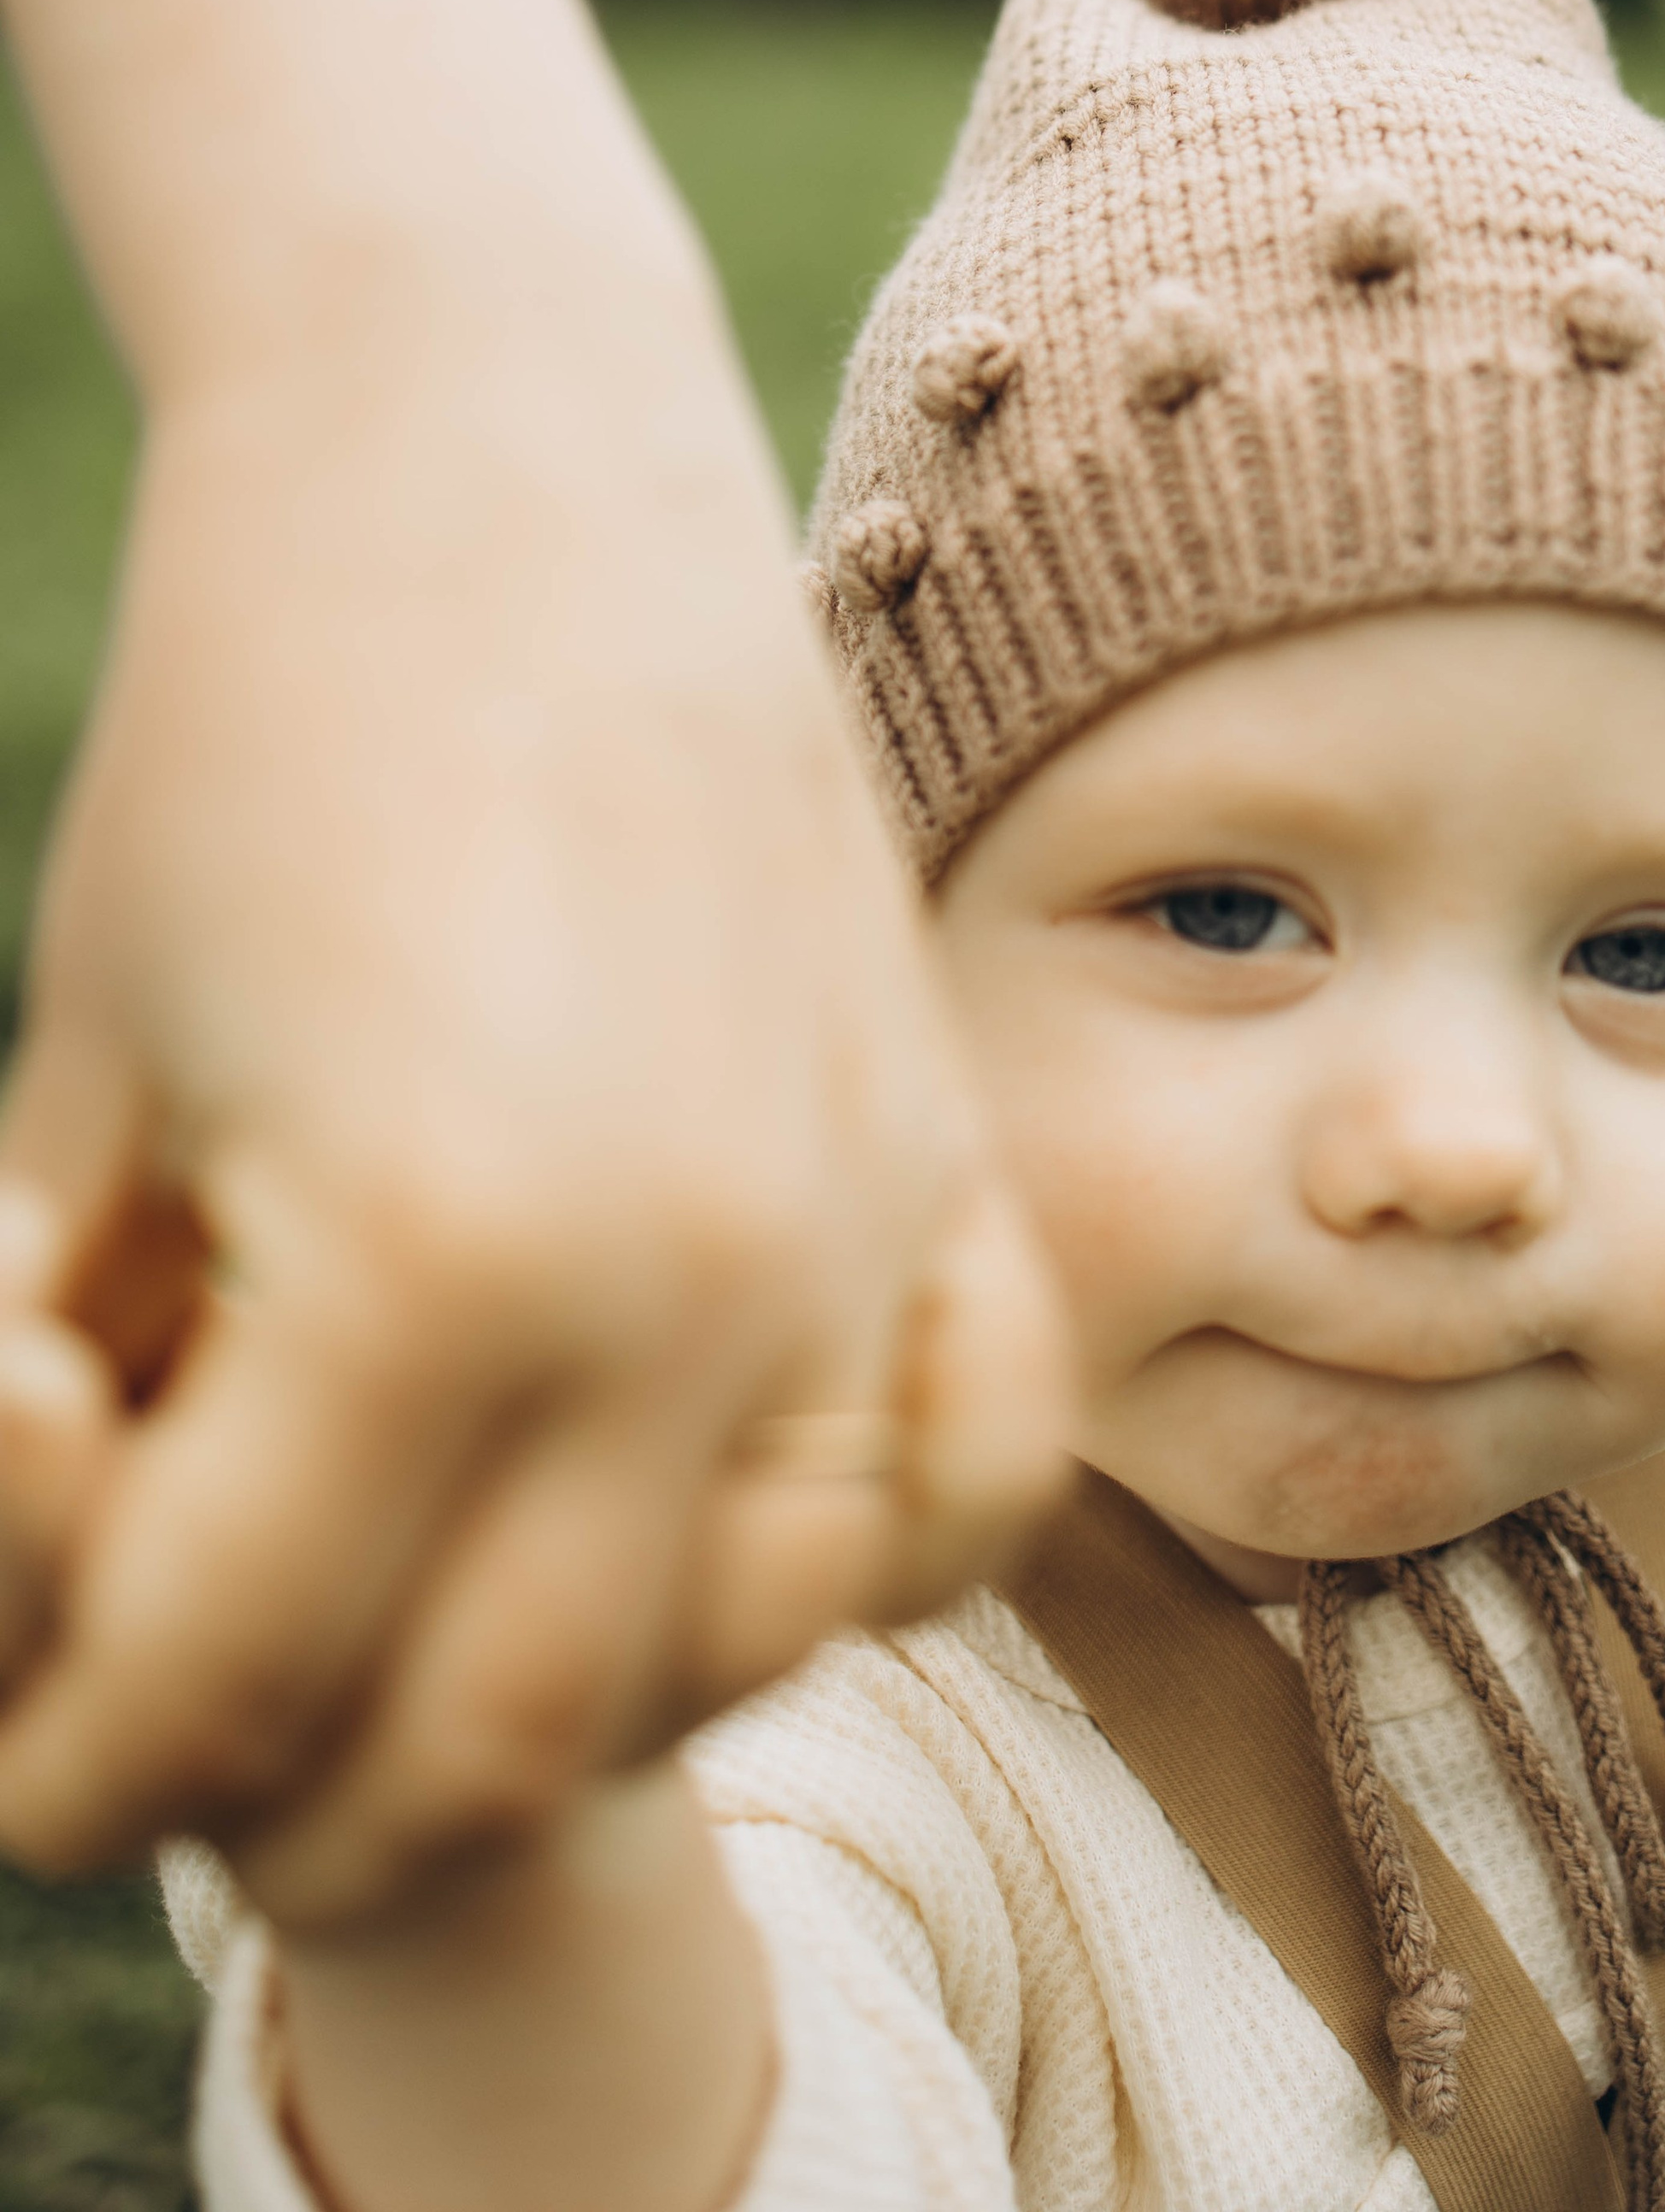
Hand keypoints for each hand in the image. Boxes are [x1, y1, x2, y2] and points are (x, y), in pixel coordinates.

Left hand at [0, 306, 1066, 1924]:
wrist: (499, 448)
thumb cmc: (247, 731)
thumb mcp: (83, 1081)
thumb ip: (74, 1397)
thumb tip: (84, 1630)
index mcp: (430, 1262)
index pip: (226, 1674)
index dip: (79, 1757)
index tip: (35, 1748)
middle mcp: (691, 1283)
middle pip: (509, 1738)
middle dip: (313, 1811)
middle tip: (210, 1758)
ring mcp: (854, 1217)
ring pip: (755, 1642)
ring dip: (585, 1717)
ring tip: (438, 1670)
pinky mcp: (938, 1146)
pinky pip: (976, 1468)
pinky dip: (867, 1567)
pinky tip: (730, 1543)